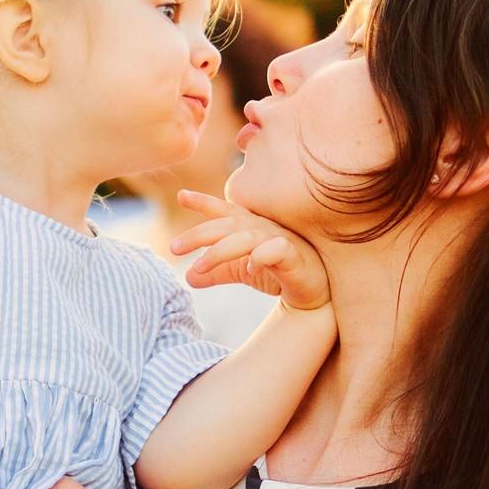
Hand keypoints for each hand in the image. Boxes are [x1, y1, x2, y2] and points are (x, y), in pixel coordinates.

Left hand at [170, 191, 330, 311]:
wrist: (315, 293)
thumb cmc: (279, 273)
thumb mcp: (241, 271)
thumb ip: (216, 271)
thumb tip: (187, 277)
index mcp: (249, 227)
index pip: (225, 211)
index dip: (204, 202)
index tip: (181, 195)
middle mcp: (263, 228)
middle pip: (227, 225)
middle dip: (199, 234)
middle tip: (173, 247)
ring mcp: (280, 239)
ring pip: (246, 238)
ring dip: (219, 251)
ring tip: (197, 267)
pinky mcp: (296, 256)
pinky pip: (276, 250)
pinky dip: (261, 257)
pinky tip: (250, 269)